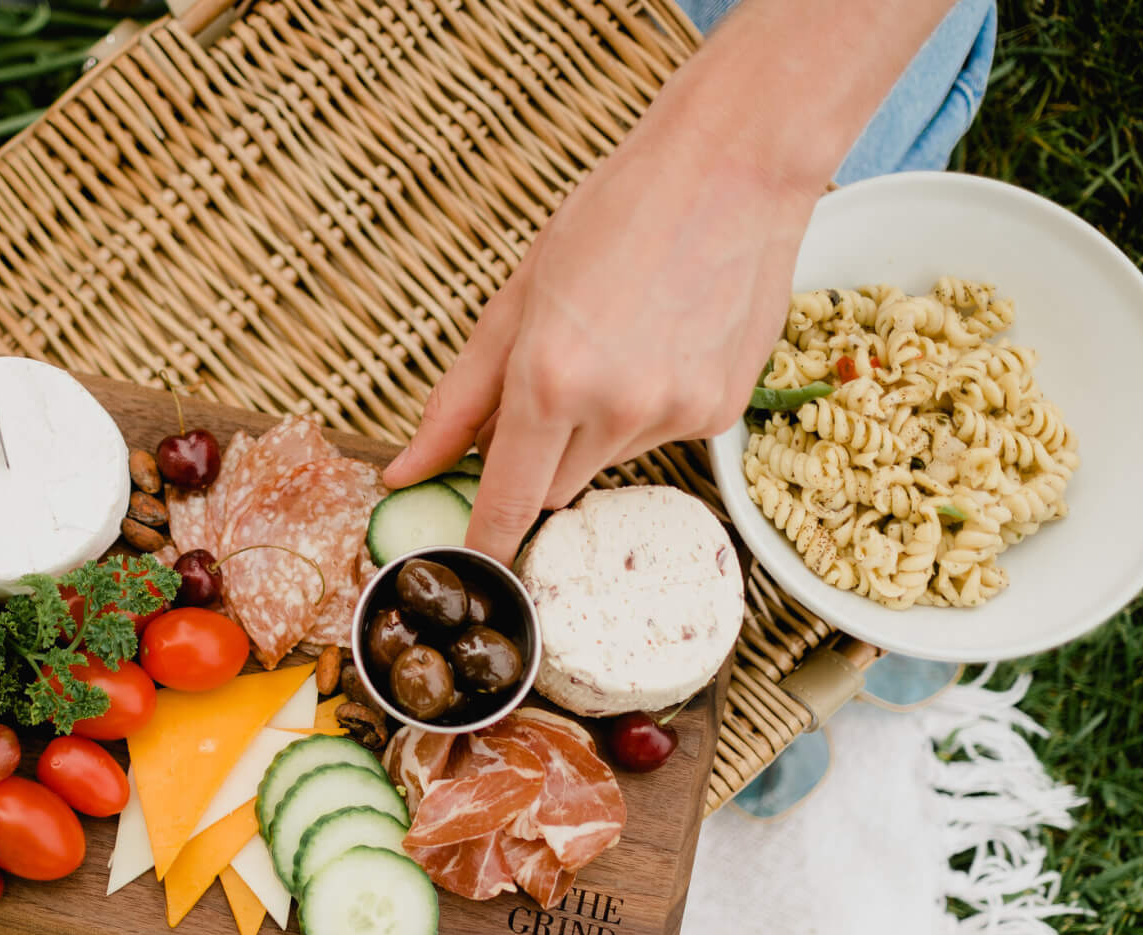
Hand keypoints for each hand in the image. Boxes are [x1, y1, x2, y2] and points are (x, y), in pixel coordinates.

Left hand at [385, 114, 818, 563]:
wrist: (735, 166)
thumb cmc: (616, 215)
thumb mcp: (517, 300)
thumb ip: (459, 398)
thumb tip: (407, 471)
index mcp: (550, 379)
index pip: (508, 501)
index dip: (485, 538)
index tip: (472, 560)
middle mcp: (617, 410)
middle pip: (552, 489)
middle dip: (536, 459)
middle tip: (548, 386)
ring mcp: (678, 414)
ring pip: (606, 463)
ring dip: (595, 429)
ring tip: (620, 340)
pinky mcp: (723, 413)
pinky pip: (661, 438)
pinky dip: (649, 408)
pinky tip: (665, 341)